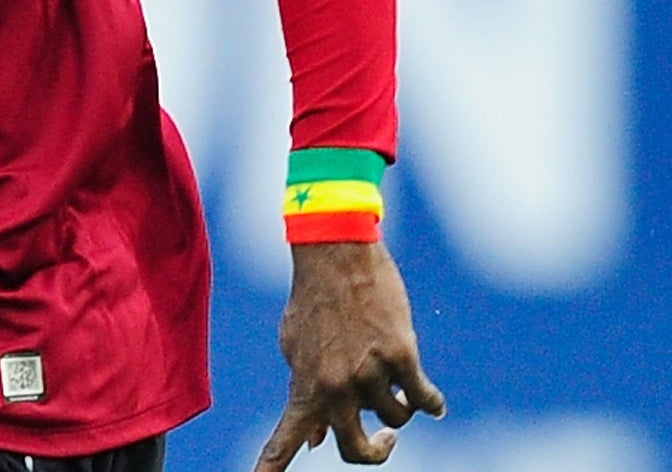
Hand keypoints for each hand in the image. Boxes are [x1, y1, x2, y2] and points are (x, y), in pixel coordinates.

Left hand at [257, 242, 445, 466]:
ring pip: (397, 418)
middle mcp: (334, 386)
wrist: (335, 254)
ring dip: (400, 407)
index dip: (270, 468)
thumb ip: (305, 391)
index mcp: (304, 386)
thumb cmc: (313, 301)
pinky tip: (433, 402)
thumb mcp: (295, 347)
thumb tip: (313, 442)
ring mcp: (368, 373)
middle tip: (387, 439)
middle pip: (358, 451)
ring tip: (393, 379)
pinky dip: (431, 402)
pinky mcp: (400, 356)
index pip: (285, 439)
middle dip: (378, 450)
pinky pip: (425, 399)